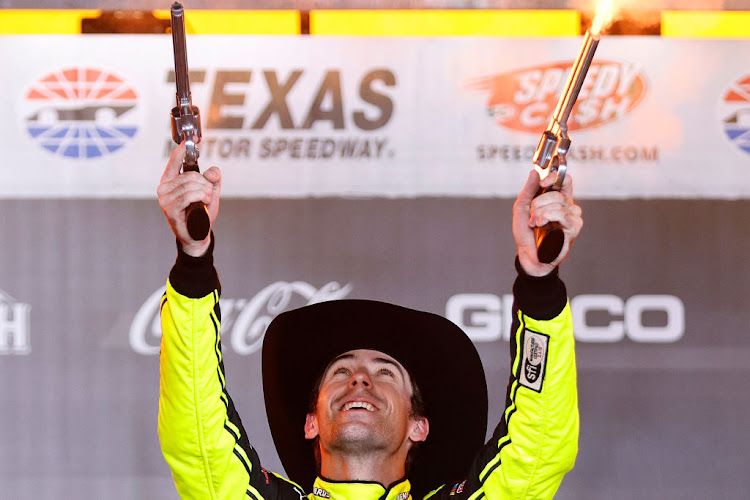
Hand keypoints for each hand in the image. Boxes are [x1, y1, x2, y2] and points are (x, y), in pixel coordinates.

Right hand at [157, 140, 221, 256]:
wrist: (198, 235)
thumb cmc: (201, 213)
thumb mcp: (210, 192)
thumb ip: (212, 179)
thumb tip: (212, 171)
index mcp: (170, 182)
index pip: (174, 161)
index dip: (182, 150)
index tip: (191, 139)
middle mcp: (163, 189)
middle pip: (190, 175)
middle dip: (205, 184)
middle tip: (208, 195)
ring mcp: (164, 200)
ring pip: (191, 185)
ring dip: (205, 192)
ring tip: (205, 201)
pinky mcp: (170, 209)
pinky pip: (189, 195)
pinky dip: (201, 197)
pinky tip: (204, 203)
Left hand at [512, 170, 582, 275]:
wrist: (528, 255)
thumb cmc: (527, 233)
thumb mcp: (522, 208)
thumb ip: (529, 190)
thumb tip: (535, 172)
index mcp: (559, 200)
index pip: (564, 180)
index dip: (554, 177)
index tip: (543, 182)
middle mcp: (569, 207)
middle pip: (556, 192)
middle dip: (538, 202)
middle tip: (531, 215)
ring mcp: (573, 217)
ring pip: (557, 202)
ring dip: (539, 212)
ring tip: (534, 223)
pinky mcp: (574, 227)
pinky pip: (560, 213)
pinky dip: (545, 217)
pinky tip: (540, 226)